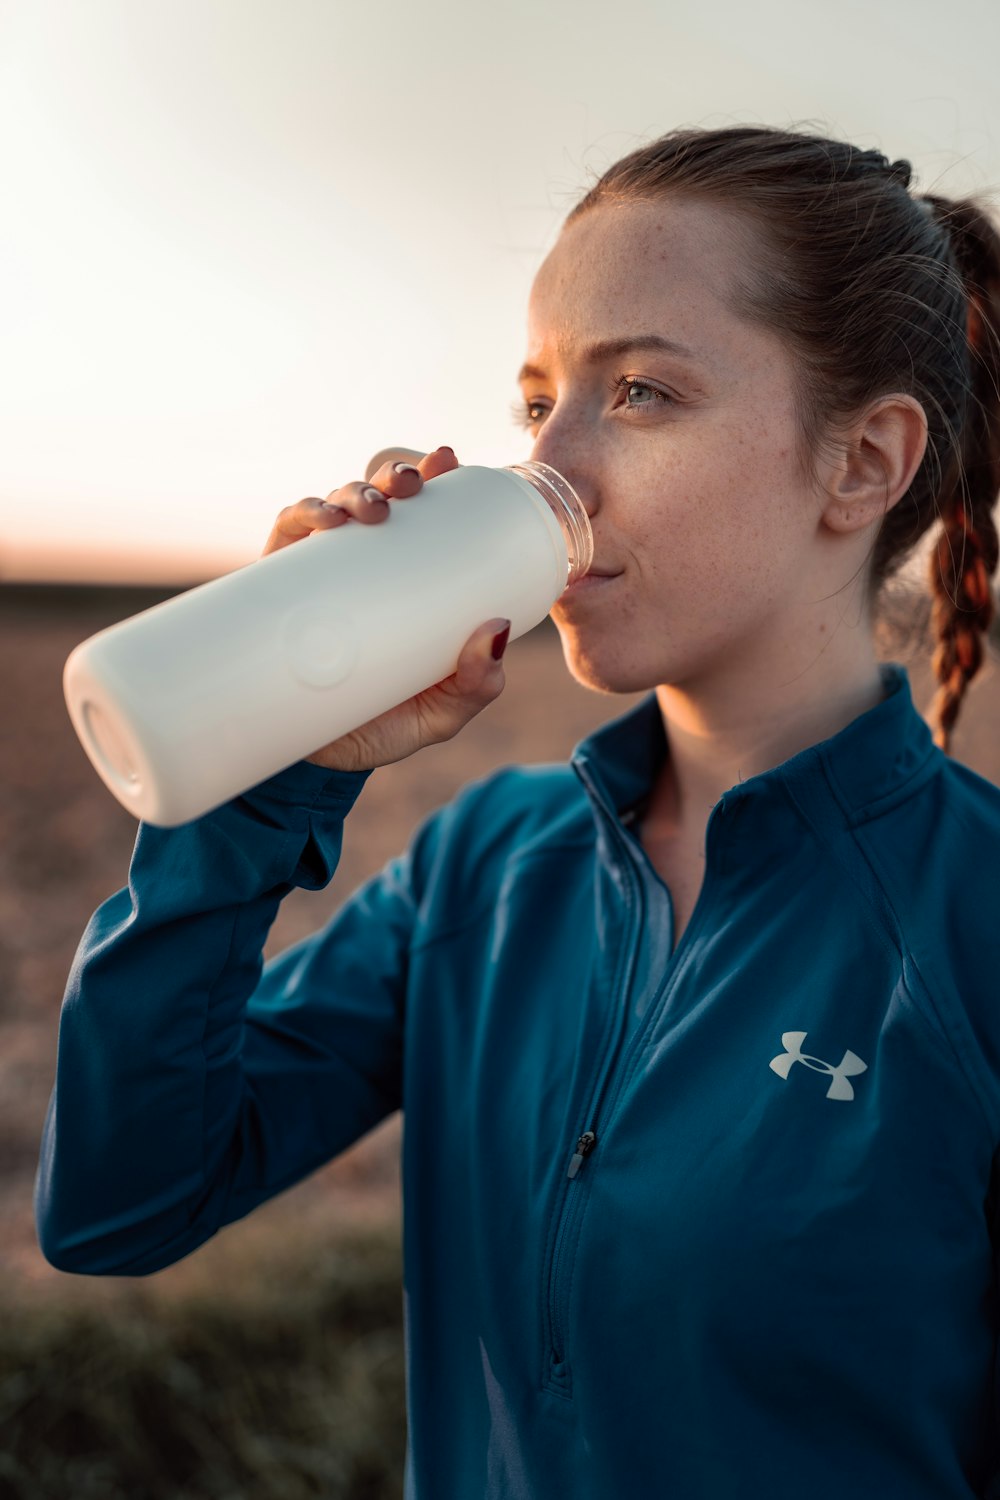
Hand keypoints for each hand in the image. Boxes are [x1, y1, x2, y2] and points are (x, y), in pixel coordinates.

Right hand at [260, 446, 510, 772]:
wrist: (313, 764)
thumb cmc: (382, 728)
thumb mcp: (441, 713)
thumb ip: (476, 685)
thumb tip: (497, 631)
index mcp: (404, 581)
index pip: (421, 515)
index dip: (432, 476)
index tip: (448, 459)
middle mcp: (362, 568)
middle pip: (378, 499)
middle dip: (395, 476)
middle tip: (412, 484)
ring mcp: (319, 574)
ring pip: (333, 508)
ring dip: (353, 492)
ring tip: (372, 508)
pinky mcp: (277, 586)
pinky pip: (286, 536)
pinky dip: (303, 515)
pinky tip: (321, 520)